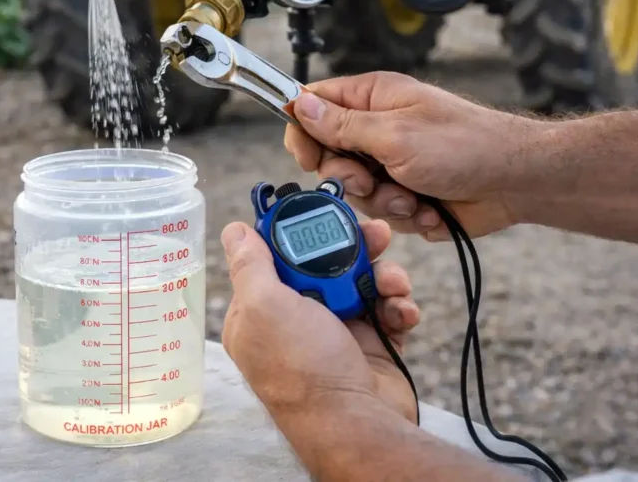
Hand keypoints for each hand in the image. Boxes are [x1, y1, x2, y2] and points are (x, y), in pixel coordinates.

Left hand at [219, 219, 420, 424]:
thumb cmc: (303, 368)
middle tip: (379, 235)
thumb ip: (250, 265)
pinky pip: (387, 310)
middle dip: (355, 247)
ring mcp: (334, 332)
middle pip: (325, 262)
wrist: (357, 424)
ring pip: (362, 281)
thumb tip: (234, 229)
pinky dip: (399, 307)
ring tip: (395, 284)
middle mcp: (295, 319)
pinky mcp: (370, 345)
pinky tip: (402, 312)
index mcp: (259, 311)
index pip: (276, 255)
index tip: (325, 212)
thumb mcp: (263, 306)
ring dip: (385, 276)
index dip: (301, 232)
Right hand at [284, 71, 543, 240]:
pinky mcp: (405, 192)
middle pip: (329, 156)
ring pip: (354, 191)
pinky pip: (381, 211)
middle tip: (371, 179)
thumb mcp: (394, 134)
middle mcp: (378, 127)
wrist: (515, 182)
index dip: (304, 130)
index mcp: (372, 98)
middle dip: (350, 177)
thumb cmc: (465, 145)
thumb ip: (342, 125)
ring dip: (382, 201)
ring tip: (413, 197)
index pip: (314, 104)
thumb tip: (299, 103)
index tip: (311, 156)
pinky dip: (404, 215)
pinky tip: (429, 208)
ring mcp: (391, 162)